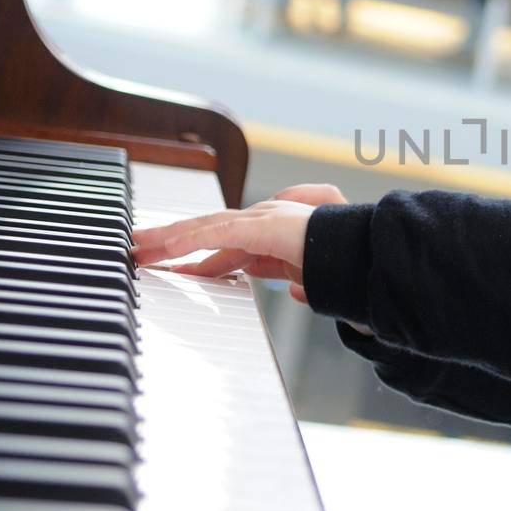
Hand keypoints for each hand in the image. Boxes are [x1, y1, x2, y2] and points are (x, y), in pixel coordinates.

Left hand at [131, 183, 346, 303]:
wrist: (375, 260)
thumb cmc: (354, 271)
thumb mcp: (323, 284)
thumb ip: (306, 284)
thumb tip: (296, 290)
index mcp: (277, 240)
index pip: (227, 247)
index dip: (197, 259)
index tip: (171, 270)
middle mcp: (268, 224)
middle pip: (208, 232)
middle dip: (171, 243)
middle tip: (138, 251)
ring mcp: (266, 220)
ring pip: (204, 227)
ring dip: (167, 239)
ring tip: (136, 248)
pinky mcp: (264, 225)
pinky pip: (216, 232)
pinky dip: (187, 240)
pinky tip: (162, 249)